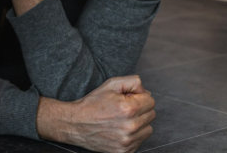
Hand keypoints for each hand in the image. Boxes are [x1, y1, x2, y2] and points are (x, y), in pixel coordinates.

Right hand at [36, 75, 155, 152]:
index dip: (139, 97)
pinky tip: (120, 130)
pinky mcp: (125, 151)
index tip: (128, 99)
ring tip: (122, 120)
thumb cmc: (92, 104)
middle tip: (124, 109)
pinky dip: (133, 135)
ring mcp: (128, 141)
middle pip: (151, 114)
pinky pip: (140, 141)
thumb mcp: (111, 84)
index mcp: (128, 108)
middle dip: (140, 109)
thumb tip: (146, 92)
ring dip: (139, 123)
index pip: (151, 100)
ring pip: (148, 129)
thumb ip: (133, 82)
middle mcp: (130, 127)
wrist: (75, 124)